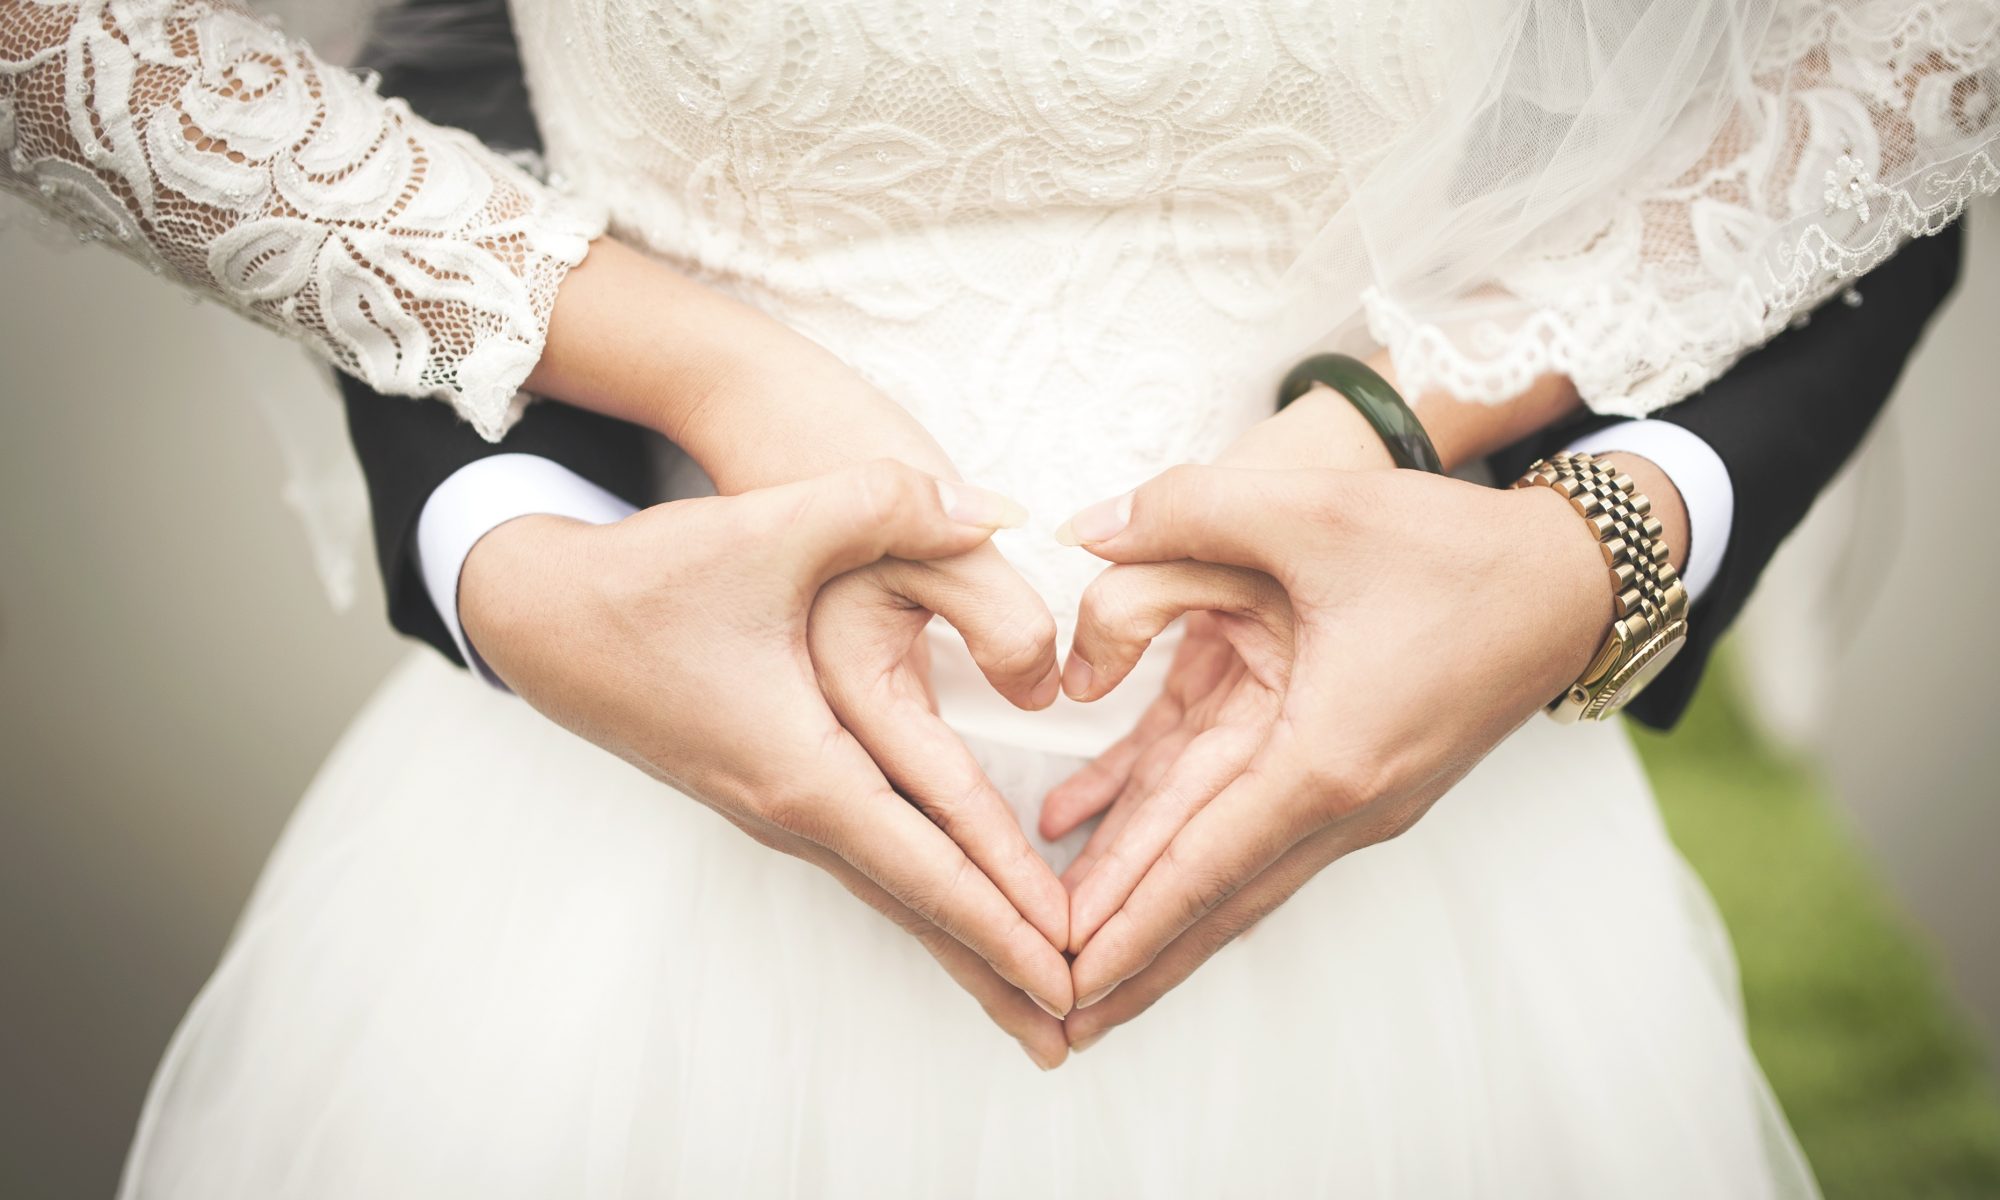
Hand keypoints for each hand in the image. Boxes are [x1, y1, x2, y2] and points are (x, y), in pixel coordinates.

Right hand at [460, 461, 1074, 1064]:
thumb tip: (1002, 511)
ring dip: (963, 943)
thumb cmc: (649, 579)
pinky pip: (868, 862)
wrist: (540, 615)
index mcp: (802, 768)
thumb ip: (891, 505)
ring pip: (892, 891)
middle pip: (916, 908)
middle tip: (1075, 1031)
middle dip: (997, 968)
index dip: (1006, 918)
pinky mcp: (768, 790)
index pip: (927, 864)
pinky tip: (955, 912)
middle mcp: (790, 809)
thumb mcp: (772, 526)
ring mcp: (774, 809)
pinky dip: (924, 898)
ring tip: (1028, 998)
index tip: (1071, 974)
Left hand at [1047, 464, 1621, 1050]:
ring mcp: (1351, 799)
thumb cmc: (1453, 550)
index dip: (1126, 924)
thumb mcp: (1313, 506)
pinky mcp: (1350, 774)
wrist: (1569, 583)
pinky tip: (1103, 827)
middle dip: (1132, 959)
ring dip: (1153, 915)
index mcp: (1326, 759)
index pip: (1202, 866)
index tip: (1065, 982)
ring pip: (1228, 871)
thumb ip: (1186, 509)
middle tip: (1052, 1014)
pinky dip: (1179, 838)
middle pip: (1213, 899)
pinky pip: (1247, 821)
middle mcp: (1341, 803)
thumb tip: (1083, 530)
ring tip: (1080, 964)